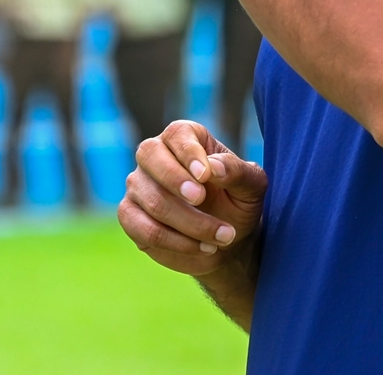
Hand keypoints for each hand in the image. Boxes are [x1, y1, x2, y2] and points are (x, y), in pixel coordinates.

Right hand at [118, 120, 266, 277]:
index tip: (205, 175)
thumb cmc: (239, 202)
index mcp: (185, 138)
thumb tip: (213, 167)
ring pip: (153, 200)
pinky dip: (176, 242)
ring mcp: (139, 186)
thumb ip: (236, 171)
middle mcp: (155, 156)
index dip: (188, 153)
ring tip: (223, 236)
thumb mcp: (251, 185)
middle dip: (175, 179)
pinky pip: (143, 229)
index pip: (177, 134)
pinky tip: (203, 247)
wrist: (226, 239)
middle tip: (201, 199)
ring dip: (189, 222)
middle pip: (150, 156)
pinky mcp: (130, 217)